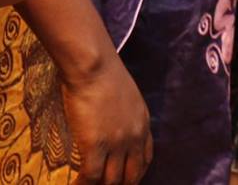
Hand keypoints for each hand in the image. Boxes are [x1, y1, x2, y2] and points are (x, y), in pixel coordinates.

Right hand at [59, 49, 151, 184]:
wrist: (93, 64)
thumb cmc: (103, 70)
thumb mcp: (126, 92)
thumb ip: (123, 111)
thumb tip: (110, 119)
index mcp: (143, 123)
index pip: (146, 159)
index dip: (135, 173)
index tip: (125, 178)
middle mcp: (134, 137)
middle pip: (131, 176)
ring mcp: (116, 144)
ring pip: (112, 180)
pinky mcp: (95, 146)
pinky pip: (91, 177)